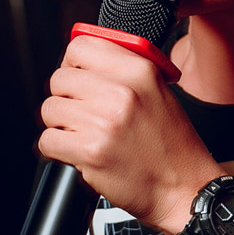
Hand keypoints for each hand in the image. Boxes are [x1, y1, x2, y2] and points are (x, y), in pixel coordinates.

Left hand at [38, 34, 218, 233]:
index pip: (80, 46)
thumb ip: (123, 71)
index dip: (72, 64)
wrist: (185, 188)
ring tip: (85, 135)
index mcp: (139, 71)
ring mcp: (103, 121)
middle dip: (65, 98)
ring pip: (50, 109)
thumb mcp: (158, 92)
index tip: (77, 77)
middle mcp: (121, 92)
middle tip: (81, 113)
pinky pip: (48, 140)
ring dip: (61, 124)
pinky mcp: (90, 151)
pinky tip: (80, 152)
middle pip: (59, 78)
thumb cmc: (172, 146)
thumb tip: (81, 60)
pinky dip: (58, 149)